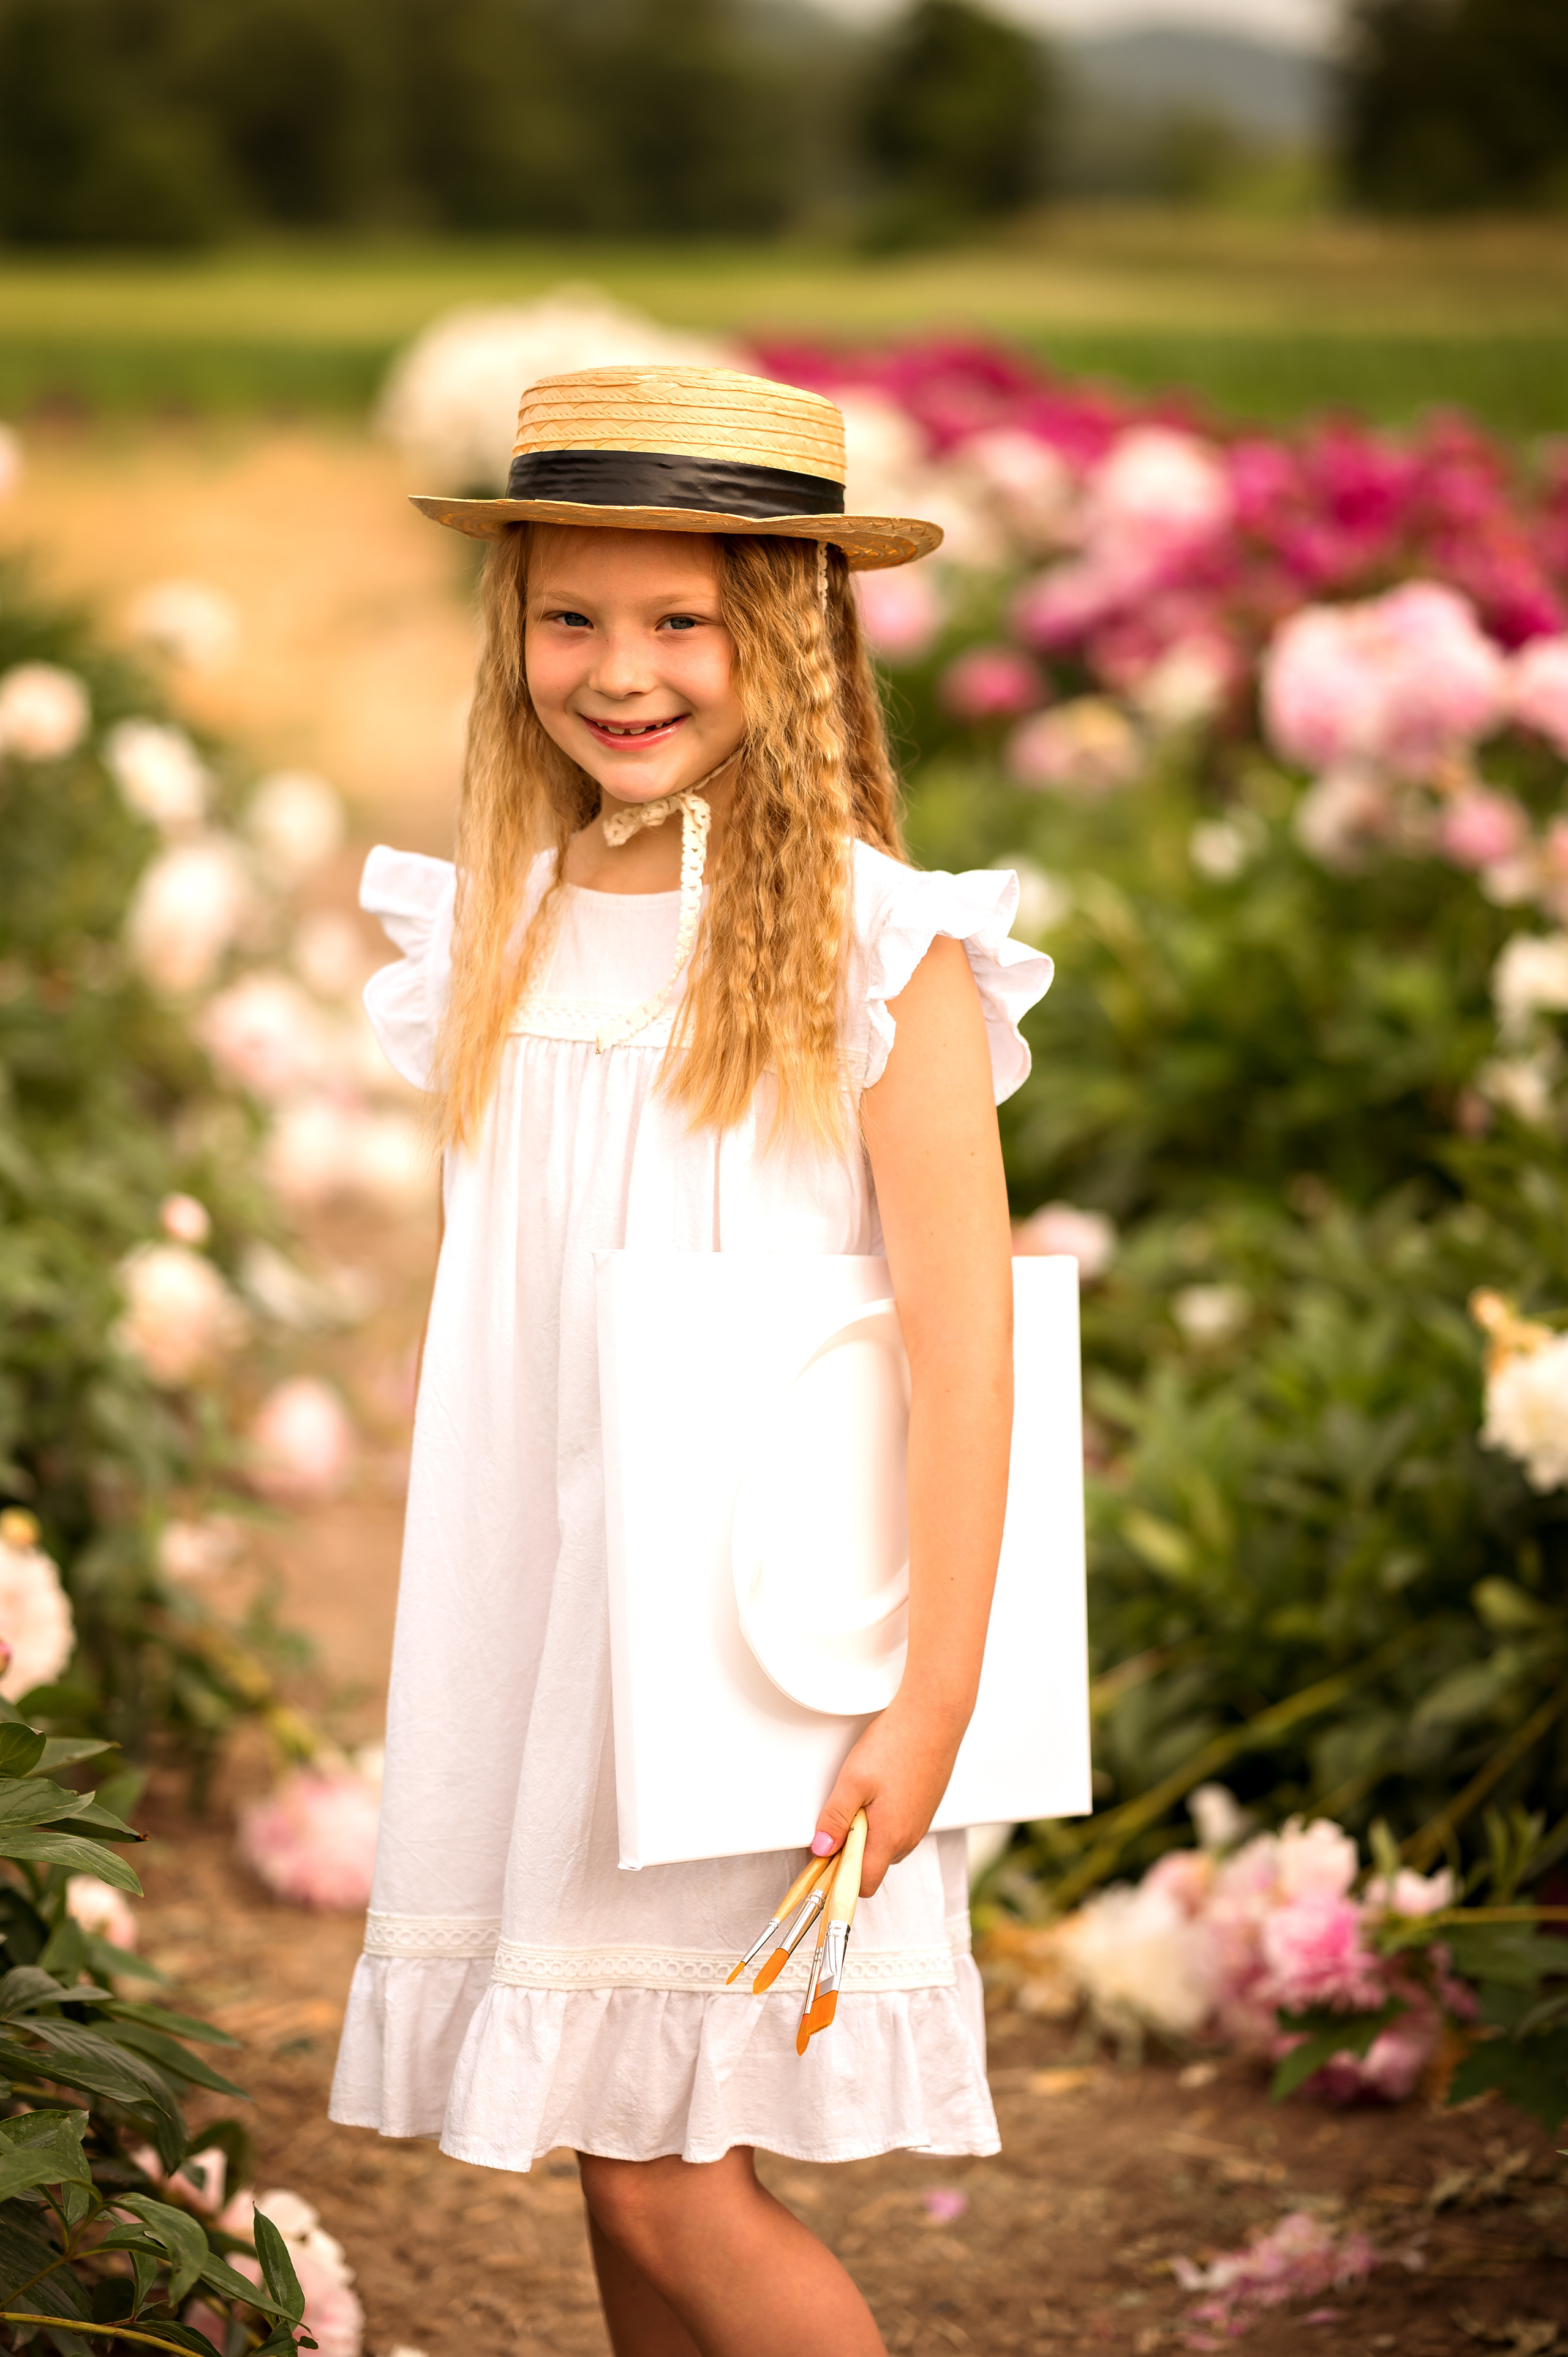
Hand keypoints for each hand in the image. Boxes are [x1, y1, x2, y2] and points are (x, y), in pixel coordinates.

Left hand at [809, 1693, 970, 1896]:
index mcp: (891, 1837)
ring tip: (862, 1793)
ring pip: (887, 1843)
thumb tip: (821, 1848)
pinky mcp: (925, 1807)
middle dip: (852, 1849)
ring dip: (869, 1830)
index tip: (823, 1857)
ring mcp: (921, 1822)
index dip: (839, 1877)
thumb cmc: (896, 1743)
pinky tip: (880, 1787)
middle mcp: (910, 1836)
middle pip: (874, 1863)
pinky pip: (900, 1825)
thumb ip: (835, 1818)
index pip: (863, 1883)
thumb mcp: (853, 1780)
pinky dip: (885, 1816)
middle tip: (840, 1814)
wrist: (934, 1715)